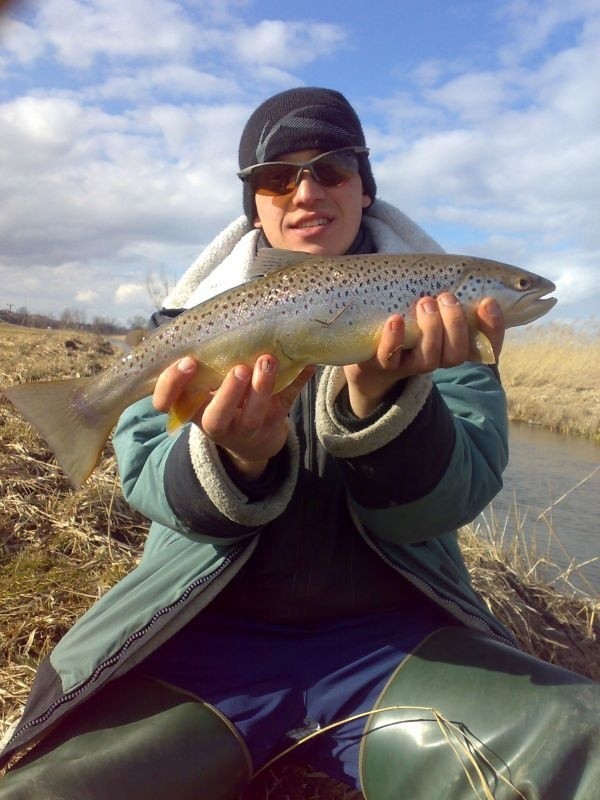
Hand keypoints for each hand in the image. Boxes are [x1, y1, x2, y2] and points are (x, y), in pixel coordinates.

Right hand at [153, 355, 314, 479]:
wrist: (253, 440)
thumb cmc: (224, 401)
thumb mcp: (207, 388)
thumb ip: (206, 361)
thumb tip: (211, 316)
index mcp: (193, 408)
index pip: (166, 403)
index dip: (172, 385)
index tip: (188, 362)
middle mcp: (216, 423)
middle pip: (215, 417)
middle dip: (228, 393)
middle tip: (240, 368)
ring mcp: (246, 428)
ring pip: (252, 417)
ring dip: (261, 388)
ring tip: (267, 361)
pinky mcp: (273, 424)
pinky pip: (286, 404)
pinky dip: (298, 382)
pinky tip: (306, 364)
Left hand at [343, 294, 504, 417]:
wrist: (370, 353)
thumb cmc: (410, 321)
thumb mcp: (434, 307)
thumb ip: (452, 296)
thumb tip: (470, 271)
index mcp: (455, 345)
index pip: (487, 347)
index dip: (493, 329)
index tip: (488, 302)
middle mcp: (437, 358)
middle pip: (456, 353)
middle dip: (456, 324)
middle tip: (447, 297)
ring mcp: (409, 364)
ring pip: (429, 358)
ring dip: (431, 328)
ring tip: (425, 302)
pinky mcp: (382, 364)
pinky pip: (390, 357)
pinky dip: (393, 339)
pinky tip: (395, 319)